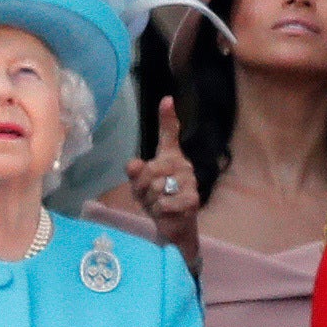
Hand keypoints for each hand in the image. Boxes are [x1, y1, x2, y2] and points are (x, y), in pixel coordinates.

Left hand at [124, 97, 200, 268]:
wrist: (174, 227)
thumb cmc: (157, 201)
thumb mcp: (140, 186)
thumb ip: (136, 174)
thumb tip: (133, 164)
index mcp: (170, 157)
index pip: (168, 134)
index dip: (167, 117)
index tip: (166, 100)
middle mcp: (183, 165)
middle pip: (150, 168)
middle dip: (143, 187)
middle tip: (150, 196)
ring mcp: (190, 181)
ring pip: (156, 187)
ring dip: (151, 201)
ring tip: (159, 205)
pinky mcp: (192, 199)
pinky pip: (165, 202)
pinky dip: (160, 211)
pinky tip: (167, 213)